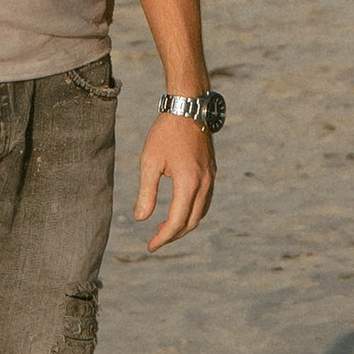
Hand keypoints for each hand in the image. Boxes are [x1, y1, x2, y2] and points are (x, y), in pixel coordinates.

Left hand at [134, 109, 215, 250]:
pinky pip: (205, 201)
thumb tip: (141, 219)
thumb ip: (146, 192)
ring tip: (165, 228)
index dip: (163, 237)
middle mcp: (204, 184)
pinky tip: (180, 210)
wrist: (189, 107)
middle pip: (191, 222)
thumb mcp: (150, 161)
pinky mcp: (212, 172)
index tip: (150, 246)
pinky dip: (193, 212)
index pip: (177, 221)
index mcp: (188, 183)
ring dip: (185, 225)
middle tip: (155, 240)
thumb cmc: (166, 132)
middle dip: (174, 234)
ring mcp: (211, 178)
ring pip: (201, 213)